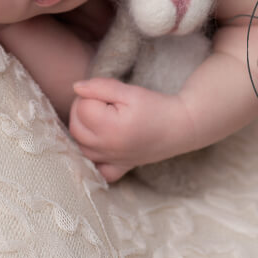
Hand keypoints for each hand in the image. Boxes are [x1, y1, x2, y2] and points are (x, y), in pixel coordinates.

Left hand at [69, 77, 193, 182]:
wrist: (181, 126)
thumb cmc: (157, 106)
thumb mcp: (130, 91)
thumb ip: (100, 87)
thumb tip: (76, 87)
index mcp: (109, 128)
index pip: (81, 109)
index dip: (90, 95)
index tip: (106, 93)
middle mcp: (107, 149)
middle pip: (75, 128)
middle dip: (81, 110)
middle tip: (101, 101)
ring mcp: (112, 161)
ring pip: (81, 148)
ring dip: (83, 131)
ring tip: (100, 117)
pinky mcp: (120, 168)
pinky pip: (98, 170)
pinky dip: (93, 160)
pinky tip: (101, 146)